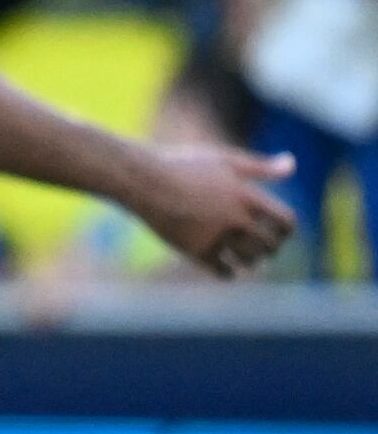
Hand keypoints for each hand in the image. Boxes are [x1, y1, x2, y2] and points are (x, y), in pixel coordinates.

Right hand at [129, 141, 297, 277]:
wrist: (142, 181)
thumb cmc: (182, 165)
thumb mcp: (225, 160)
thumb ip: (260, 167)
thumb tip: (292, 165)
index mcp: (247, 196)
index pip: (285, 221)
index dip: (287, 229)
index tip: (281, 231)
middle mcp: (236, 218)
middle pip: (270, 244)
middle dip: (272, 248)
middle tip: (268, 249)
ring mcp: (216, 236)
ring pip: (249, 259)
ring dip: (254, 262)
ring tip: (251, 261)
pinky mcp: (195, 250)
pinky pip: (223, 271)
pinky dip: (230, 273)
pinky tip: (228, 270)